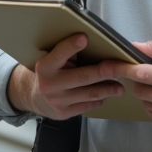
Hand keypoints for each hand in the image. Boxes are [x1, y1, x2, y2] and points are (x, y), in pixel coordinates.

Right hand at [9, 34, 123, 119]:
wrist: (32, 96)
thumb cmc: (49, 73)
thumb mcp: (50, 60)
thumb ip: (66, 54)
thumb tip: (94, 43)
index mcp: (45, 67)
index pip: (59, 54)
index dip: (71, 46)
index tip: (84, 37)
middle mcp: (50, 85)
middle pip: (83, 77)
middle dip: (104, 72)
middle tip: (120, 68)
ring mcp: (57, 101)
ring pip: (89, 94)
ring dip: (108, 89)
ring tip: (120, 86)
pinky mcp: (64, 113)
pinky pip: (87, 105)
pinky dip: (99, 99)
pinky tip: (107, 94)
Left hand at [99, 36, 151, 128]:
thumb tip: (135, 46)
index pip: (142, 73)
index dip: (123, 68)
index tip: (107, 65)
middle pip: (139, 89)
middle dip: (137, 78)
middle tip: (145, 70)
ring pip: (142, 100)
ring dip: (144, 89)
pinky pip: (149, 110)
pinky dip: (151, 101)